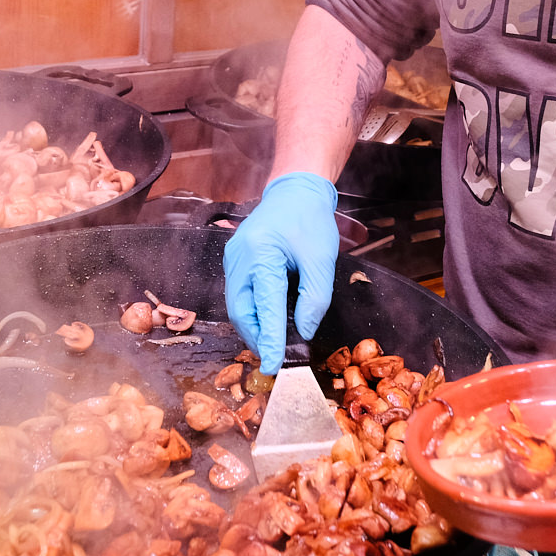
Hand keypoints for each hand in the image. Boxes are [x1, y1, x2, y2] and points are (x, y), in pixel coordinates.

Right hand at [223, 172, 339, 373]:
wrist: (295, 190)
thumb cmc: (310, 219)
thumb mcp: (322, 258)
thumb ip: (315, 298)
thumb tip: (303, 331)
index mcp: (261, 254)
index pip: (264, 307)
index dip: (270, 339)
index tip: (274, 365)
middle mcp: (239, 258)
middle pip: (241, 311)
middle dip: (256, 338)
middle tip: (274, 359)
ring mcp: (233, 259)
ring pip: (237, 306)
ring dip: (254, 327)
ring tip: (273, 344)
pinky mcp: (235, 261)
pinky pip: (239, 295)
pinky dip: (252, 312)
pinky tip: (268, 322)